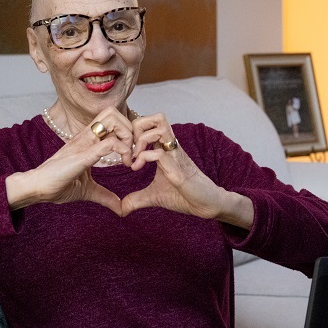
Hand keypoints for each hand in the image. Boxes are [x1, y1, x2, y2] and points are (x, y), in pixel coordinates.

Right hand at [6, 107, 134, 214]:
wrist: (39, 188)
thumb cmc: (58, 185)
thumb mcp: (89, 190)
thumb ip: (105, 196)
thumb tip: (120, 208)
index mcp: (88, 141)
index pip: (112, 120)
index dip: (127, 133)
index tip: (132, 155)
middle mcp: (87, 136)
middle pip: (114, 113)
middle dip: (130, 129)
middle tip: (133, 151)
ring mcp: (84, 143)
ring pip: (113, 119)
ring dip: (127, 135)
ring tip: (129, 155)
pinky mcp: (83, 154)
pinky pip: (108, 143)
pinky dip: (123, 150)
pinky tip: (125, 164)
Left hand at [120, 114, 252, 227]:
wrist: (206, 206)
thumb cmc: (183, 196)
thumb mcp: (153, 196)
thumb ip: (136, 199)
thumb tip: (121, 209)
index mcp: (165, 149)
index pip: (150, 124)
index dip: (133, 132)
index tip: (125, 150)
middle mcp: (171, 148)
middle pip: (156, 117)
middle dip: (137, 128)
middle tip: (129, 148)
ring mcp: (175, 156)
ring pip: (159, 127)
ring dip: (140, 139)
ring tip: (134, 157)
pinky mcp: (178, 170)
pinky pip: (160, 153)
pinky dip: (144, 157)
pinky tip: (137, 168)